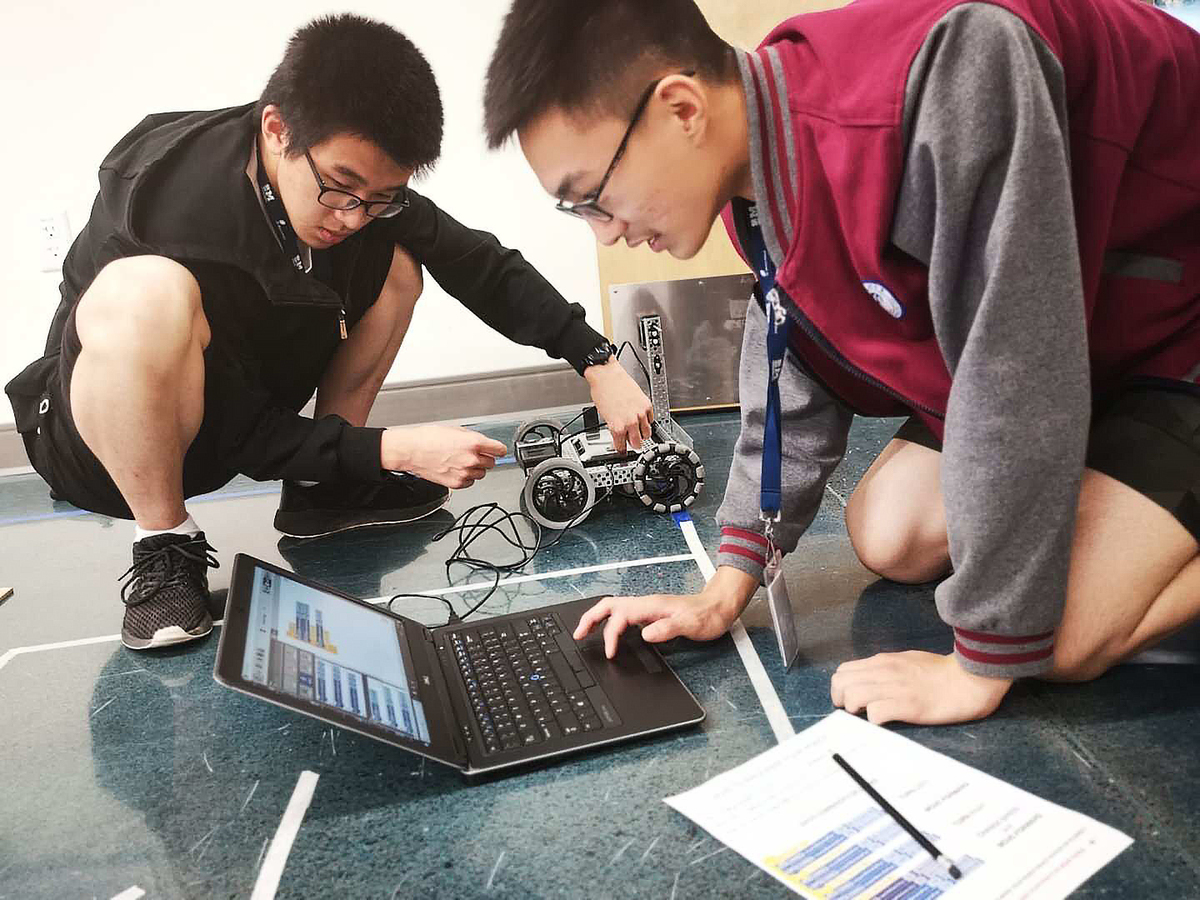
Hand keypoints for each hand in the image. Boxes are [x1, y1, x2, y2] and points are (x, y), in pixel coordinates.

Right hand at [381, 425, 506, 488]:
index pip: (500, 450)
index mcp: (474, 443)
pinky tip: (455, 468)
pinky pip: (470, 482)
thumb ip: (473, 438)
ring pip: (482, 473)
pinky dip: (466, 477)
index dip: (498, 449)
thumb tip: (483, 443)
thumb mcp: (455, 430)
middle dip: (485, 458)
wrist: (411, 451)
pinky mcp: (457, 483)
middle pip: (492, 463)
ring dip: (475, 468)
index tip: (497, 450)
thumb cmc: (427, 438)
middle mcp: (472, 460)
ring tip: (460, 461)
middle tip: (473, 454)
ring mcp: (465, 473)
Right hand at [573, 566, 758, 657]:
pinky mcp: (650, 614)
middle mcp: (645, 604)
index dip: (611, 636)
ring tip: (584, 632)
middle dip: (590, 619)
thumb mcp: (689, 625)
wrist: (719, 608)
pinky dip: (609, 622)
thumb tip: (644, 634)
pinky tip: (609, 632)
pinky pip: (622, 615)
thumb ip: (666, 629)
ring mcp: (647, 608)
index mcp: (650, 606)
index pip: (620, 617)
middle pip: (608, 606)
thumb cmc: (706, 616)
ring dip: (596, 619)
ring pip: (613, 609)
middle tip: (577, 634)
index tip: (610, 653)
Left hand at [584, 358, 653, 451]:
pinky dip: (647, 421)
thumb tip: (618, 435)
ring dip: (642, 434)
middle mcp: (630, 422)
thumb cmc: (602, 392)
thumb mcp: (604, 416)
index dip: (622, 450)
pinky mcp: (647, 405)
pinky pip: (651, 420)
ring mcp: (640, 414)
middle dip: (634, 445)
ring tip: (637, 431)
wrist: (606, 376)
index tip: (623, 450)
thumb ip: (614, 428)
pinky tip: (641, 418)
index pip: (622, 447)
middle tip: (632, 443)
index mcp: (617, 427)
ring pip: (647, 433)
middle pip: (638, 443)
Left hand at [830, 651, 1012, 725]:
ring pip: (852, 697)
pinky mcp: (908, 705)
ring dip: (856, 711)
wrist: (970, 677)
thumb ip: (885, 669)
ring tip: (871, 715)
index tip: (851, 701)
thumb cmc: (941, 672)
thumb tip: (868, 681)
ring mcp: (895, 688)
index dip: (841, 689)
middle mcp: (883, 672)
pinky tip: (887, 722)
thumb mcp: (906, 661)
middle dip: (841, 701)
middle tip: (856, 712)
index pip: (843, 671)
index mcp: (882, 661)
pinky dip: (875, 721)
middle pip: (840, 684)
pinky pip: (875, 713)